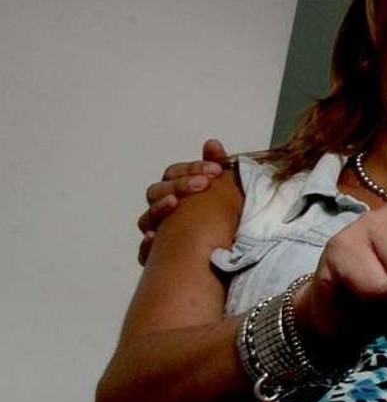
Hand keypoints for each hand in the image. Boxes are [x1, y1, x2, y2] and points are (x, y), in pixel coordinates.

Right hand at [137, 139, 229, 264]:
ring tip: (175, 202)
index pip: (173, 173)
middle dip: (180, 185)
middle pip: (158, 191)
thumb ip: (216, 165)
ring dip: (160, 208)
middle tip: (204, 184)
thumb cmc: (219, 221)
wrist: (225, 258)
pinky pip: (145, 251)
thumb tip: (212, 143)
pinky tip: (154, 238)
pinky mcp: (158, 258)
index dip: (193, 169)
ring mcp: (158, 233)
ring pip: (147, 219)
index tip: (216, 170)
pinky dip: (147, 244)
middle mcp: (162, 211)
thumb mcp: (223, 192)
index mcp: (175, 192)